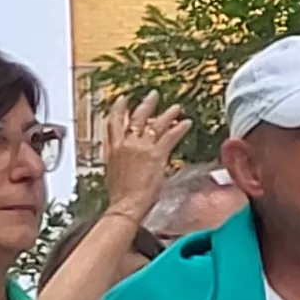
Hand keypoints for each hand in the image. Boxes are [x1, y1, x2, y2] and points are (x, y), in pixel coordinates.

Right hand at [88, 94, 190, 219]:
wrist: (125, 204)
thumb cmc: (120, 195)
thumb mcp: (113, 171)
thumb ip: (120, 159)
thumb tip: (128, 157)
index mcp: (113, 148)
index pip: (114, 122)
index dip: (119, 109)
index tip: (123, 99)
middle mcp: (126, 144)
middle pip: (136, 118)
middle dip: (146, 105)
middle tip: (153, 95)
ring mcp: (142, 148)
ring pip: (155, 124)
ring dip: (167, 114)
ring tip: (176, 107)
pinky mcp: (156, 154)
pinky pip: (170, 136)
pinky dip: (179, 128)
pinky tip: (186, 123)